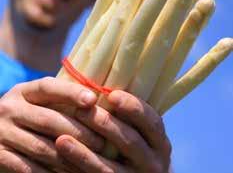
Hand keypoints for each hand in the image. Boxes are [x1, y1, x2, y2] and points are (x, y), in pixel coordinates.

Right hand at [0, 77, 103, 172]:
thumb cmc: (30, 114)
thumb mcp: (38, 101)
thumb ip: (60, 98)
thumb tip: (94, 102)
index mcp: (23, 91)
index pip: (48, 87)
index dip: (71, 92)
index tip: (93, 100)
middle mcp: (9, 108)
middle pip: (48, 119)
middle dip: (78, 132)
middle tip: (101, 142)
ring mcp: (0, 132)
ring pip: (41, 147)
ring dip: (69, 156)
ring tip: (91, 160)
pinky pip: (27, 168)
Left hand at [56, 90, 170, 172]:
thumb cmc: (133, 144)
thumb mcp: (139, 130)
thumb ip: (129, 115)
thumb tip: (106, 87)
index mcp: (159, 140)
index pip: (151, 120)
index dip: (133, 107)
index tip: (112, 95)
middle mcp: (154, 161)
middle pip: (130, 140)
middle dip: (105, 124)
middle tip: (81, 110)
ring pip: (111, 166)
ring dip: (86, 150)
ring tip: (62, 137)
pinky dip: (80, 165)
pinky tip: (63, 151)